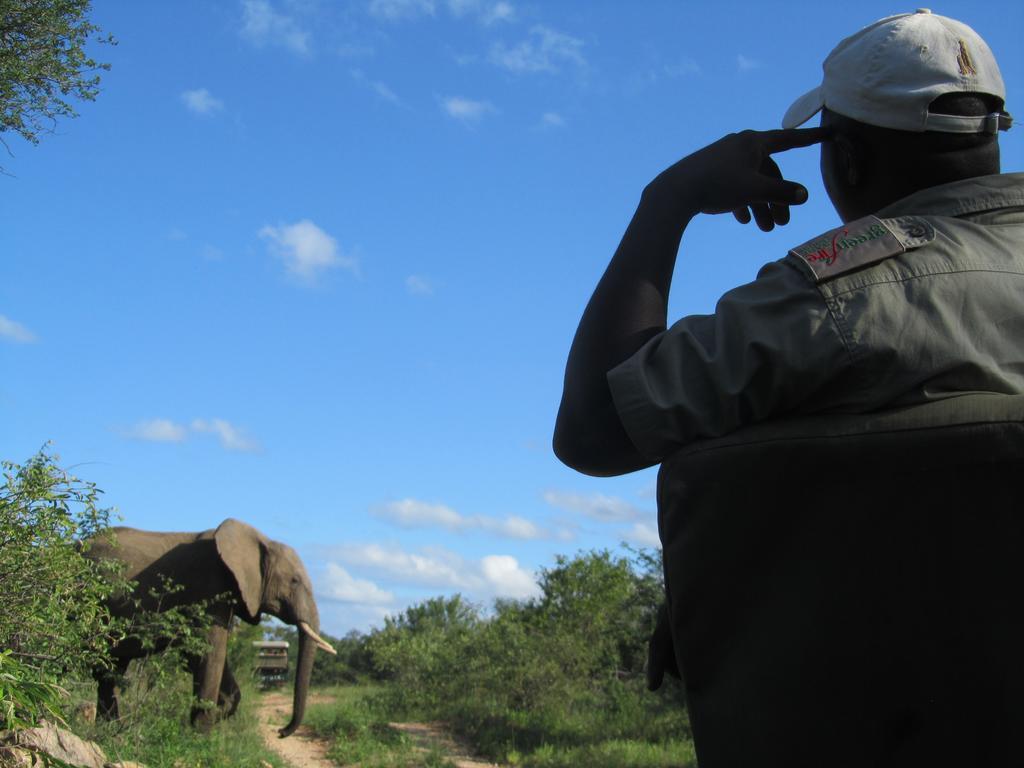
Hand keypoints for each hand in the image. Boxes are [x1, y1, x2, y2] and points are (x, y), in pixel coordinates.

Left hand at [647, 127, 829, 231]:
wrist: (676, 191)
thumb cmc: (718, 185)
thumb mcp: (755, 190)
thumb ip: (782, 193)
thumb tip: (804, 195)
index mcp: (754, 142)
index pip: (790, 139)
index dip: (812, 138)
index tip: (830, 134)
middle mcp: (740, 146)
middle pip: (769, 172)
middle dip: (778, 199)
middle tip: (781, 225)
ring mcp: (724, 159)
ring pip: (751, 182)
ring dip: (761, 205)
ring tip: (764, 228)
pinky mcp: (711, 172)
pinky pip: (734, 186)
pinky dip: (742, 202)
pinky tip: (742, 220)